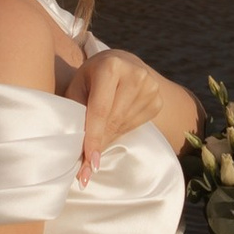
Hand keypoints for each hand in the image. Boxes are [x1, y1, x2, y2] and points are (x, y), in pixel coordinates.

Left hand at [65, 47, 192, 186]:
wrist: (121, 63)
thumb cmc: (92, 78)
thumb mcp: (78, 86)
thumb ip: (75, 111)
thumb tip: (75, 148)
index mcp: (111, 66)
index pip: (100, 109)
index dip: (94, 137)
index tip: (89, 164)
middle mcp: (135, 74)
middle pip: (113, 120)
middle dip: (98, 144)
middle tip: (86, 170)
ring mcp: (150, 87)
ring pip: (124, 126)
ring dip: (108, 140)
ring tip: (96, 144)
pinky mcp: (158, 100)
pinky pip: (135, 126)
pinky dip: (120, 133)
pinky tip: (113, 126)